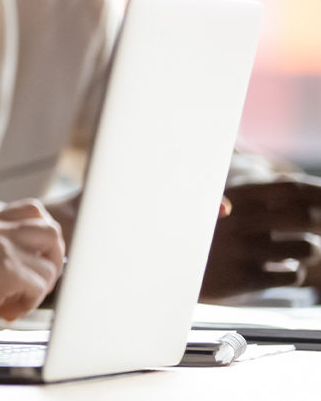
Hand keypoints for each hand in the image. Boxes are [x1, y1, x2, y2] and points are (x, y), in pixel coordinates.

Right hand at [0, 199, 64, 323]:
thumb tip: (36, 261)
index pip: (33, 211)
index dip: (41, 238)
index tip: (29, 263)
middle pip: (51, 230)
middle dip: (52, 260)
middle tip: (33, 284)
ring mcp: (1, 245)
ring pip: (51, 262)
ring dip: (41, 286)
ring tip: (16, 300)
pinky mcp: (6, 270)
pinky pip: (41, 285)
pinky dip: (29, 303)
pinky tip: (6, 311)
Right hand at [202, 178, 320, 299]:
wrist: (162, 262)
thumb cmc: (198, 231)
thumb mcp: (219, 203)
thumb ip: (254, 197)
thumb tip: (299, 187)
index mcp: (236, 196)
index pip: (293, 188)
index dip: (319, 193)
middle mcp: (242, 220)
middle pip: (307, 217)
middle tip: (319, 228)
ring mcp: (244, 250)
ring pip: (306, 248)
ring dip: (309, 249)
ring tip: (296, 250)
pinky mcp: (245, 278)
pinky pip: (292, 275)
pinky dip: (294, 272)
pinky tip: (281, 268)